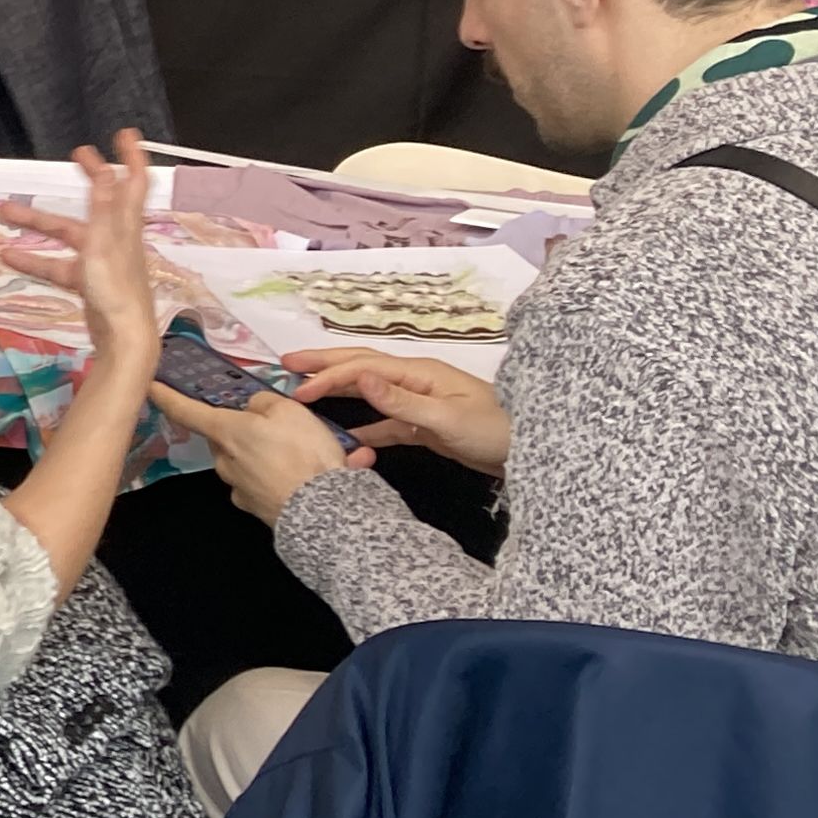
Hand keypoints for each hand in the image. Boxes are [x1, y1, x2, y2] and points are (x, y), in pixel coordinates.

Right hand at [0, 132, 161, 378]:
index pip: (134, 183)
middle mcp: (117, 238)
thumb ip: (103, 208)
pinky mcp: (89, 282)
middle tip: (75, 155)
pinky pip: (59, 263)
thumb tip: (106, 170)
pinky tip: (9, 260)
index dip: (132, 157)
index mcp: (124, 225)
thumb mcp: (104, 244)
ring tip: (5, 211)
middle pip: (102, 201)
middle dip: (88, 177)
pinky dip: (36, 260)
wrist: (123, 340)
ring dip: (40, 222)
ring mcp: (103, 260)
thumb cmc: (115, 289)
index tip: (124, 133)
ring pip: (70, 233)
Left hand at [152, 376, 361, 525]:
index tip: (151, 388)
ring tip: (295, 454)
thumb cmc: (304, 457)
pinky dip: (270, 477)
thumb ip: (264, 403)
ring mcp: (237, 487)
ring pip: (240, 461)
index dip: (167, 396)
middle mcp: (224, 460)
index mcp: (225, 432)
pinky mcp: (253, 508)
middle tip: (273, 427)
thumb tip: (253, 408)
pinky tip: (294, 477)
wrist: (324, 513)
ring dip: (259, 455)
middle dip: (239, 429)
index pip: (185, 411)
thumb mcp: (289, 410)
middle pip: (221, 437)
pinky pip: (256, 483)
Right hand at [284, 348, 512, 474]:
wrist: (532, 453)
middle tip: (286, 365)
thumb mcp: (448, 418)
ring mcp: (420, 403)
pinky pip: (388, 423)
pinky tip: (349, 440)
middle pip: (362, 368)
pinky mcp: (426, 427)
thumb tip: (360, 380)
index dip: (329, 377)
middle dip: (324, 365)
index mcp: (418, 373)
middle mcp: (415, 381)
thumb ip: (403, 402)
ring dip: (338, 391)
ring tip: (305, 393)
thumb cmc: (494, 431)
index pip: (363, 369)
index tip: (298, 390)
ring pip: (370, 392)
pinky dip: (366, 428)